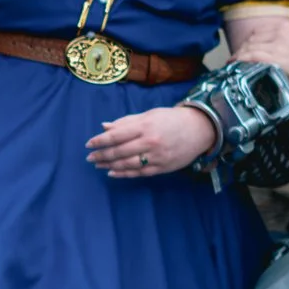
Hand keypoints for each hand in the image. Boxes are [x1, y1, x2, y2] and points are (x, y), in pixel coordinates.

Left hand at [86, 105, 217, 177]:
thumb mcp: (149, 115)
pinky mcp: (162, 167)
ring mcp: (156, 156)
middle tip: (90, 158)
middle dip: (101, 155)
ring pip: (127, 164)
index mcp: (145, 126)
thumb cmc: (171, 119)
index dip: (100, 141)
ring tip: (98, 165)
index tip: (89, 145)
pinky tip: (112, 173)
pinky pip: (139, 173)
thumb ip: (126, 122)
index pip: (116, 136)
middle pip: (119, 152)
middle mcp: (149, 142)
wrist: (200, 129)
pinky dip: (123, 174)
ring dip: (109, 165)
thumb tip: (104, 127)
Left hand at [228, 16, 288, 90]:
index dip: (249, 40)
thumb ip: (286, 38)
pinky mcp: (273, 58)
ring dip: (239, 55)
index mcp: (284, 26)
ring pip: (249, 48)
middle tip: (237, 56)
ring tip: (233, 62)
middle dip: (242, 48)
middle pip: (252, 39)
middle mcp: (277, 33)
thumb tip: (275, 46)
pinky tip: (235, 65)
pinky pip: (251, 57)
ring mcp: (274, 45)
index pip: (259, 31)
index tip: (245, 47)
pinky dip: (240, 60)